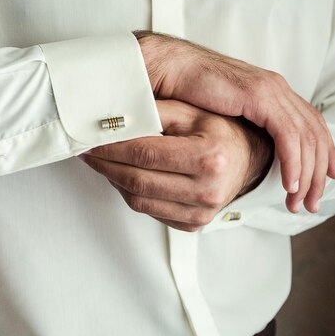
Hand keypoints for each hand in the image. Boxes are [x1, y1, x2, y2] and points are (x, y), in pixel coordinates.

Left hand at [80, 100, 273, 231]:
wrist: (248, 159)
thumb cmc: (219, 130)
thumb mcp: (191, 111)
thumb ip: (155, 111)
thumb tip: (114, 117)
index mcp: (209, 157)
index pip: (144, 154)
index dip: (110, 147)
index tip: (89, 139)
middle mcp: (207, 190)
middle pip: (137, 180)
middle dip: (104, 164)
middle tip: (86, 150)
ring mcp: (201, 212)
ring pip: (138, 200)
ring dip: (113, 180)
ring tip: (100, 162)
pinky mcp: (193, 224)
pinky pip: (149, 211)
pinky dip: (130, 193)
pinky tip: (122, 176)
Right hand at [135, 31, 334, 212]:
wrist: (169, 69)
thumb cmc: (185, 92)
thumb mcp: (221, 115)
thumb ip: (239, 127)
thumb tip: (243, 151)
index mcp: (270, 91)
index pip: (310, 124)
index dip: (323, 152)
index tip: (327, 178)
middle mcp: (276, 88)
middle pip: (315, 133)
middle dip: (319, 172)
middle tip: (314, 203)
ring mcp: (270, 90)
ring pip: (306, 138)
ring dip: (307, 174)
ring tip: (298, 202)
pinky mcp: (259, 96)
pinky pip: (287, 136)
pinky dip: (292, 163)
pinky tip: (289, 185)